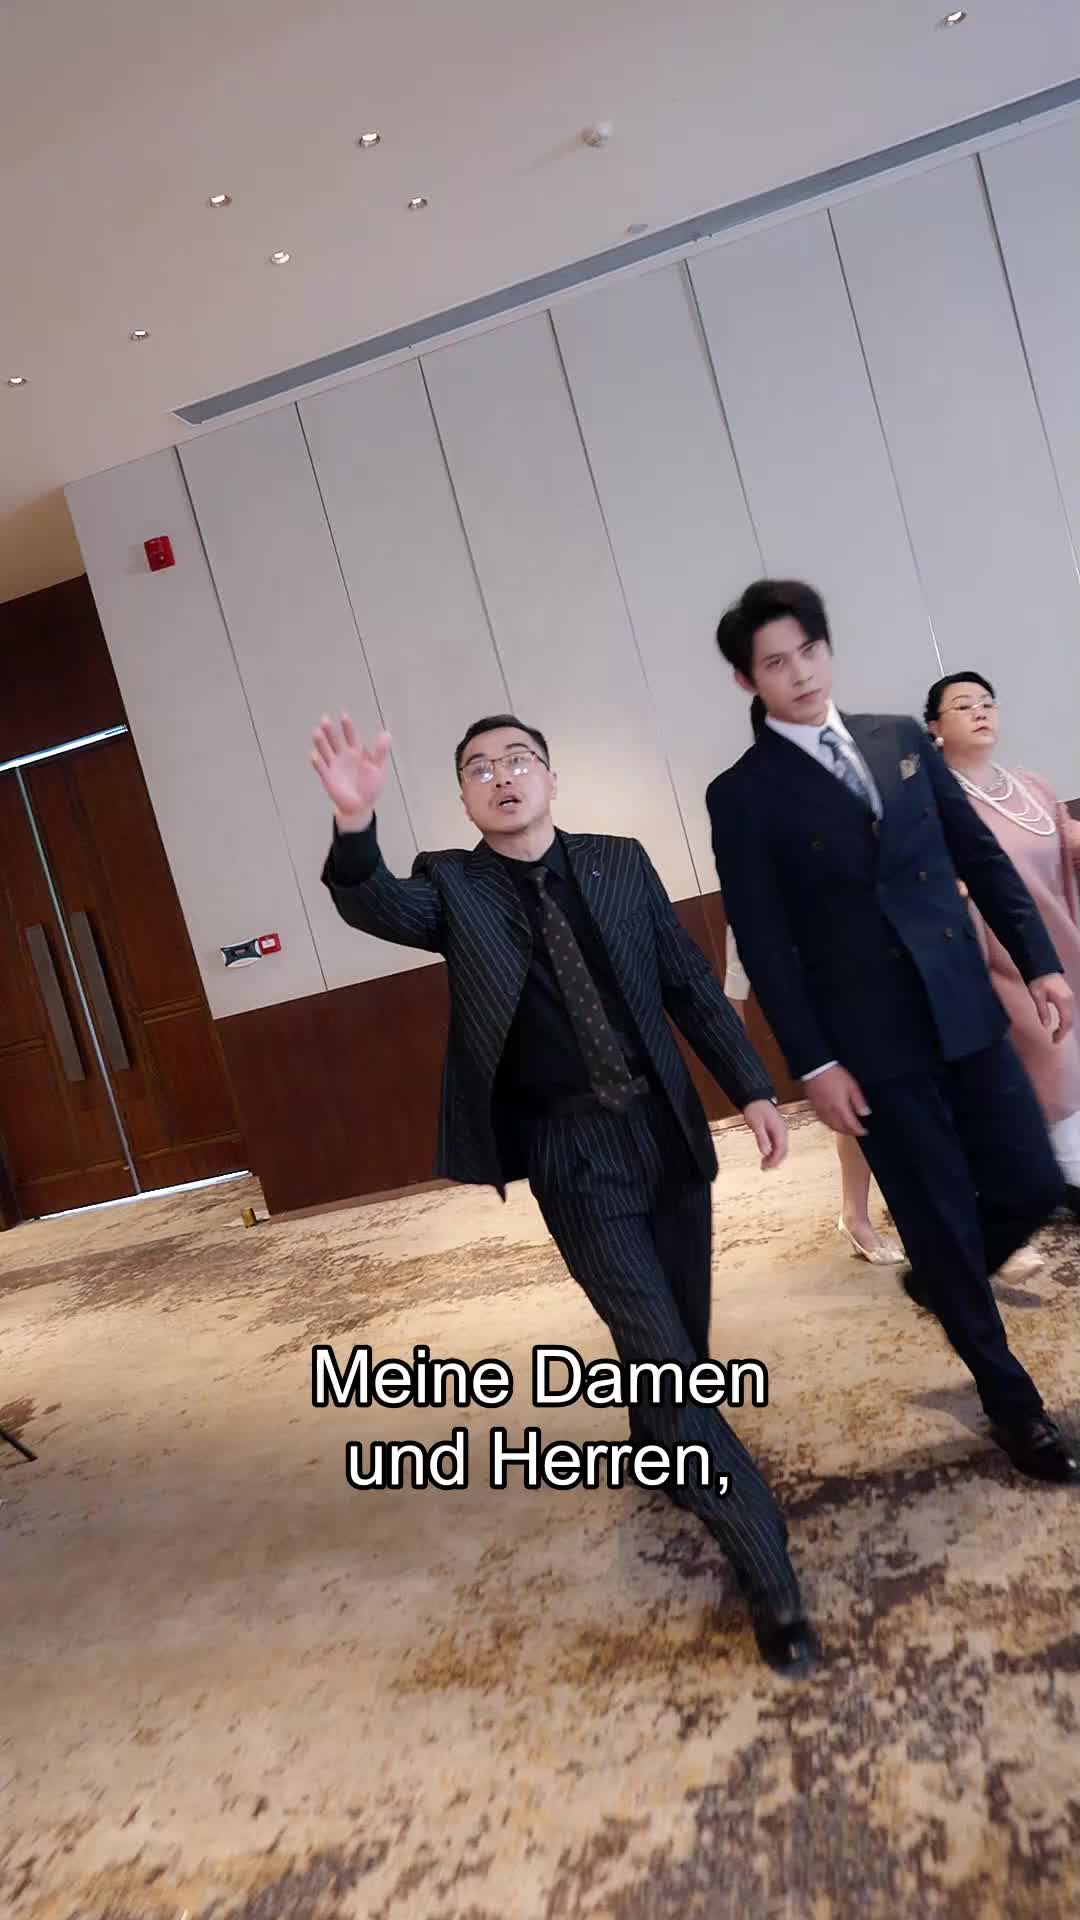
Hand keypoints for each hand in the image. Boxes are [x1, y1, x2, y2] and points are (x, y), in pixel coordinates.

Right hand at [310, 713, 390, 827]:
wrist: (361, 806)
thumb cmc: (370, 786)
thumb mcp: (378, 768)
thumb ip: (380, 752)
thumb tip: (386, 734)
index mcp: (356, 752)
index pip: (350, 735)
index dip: (347, 726)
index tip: (343, 715)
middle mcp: (343, 756)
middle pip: (335, 740)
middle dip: (330, 730)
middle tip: (325, 719)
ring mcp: (334, 765)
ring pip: (325, 751)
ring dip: (321, 742)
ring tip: (316, 731)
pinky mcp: (327, 777)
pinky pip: (321, 767)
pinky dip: (317, 761)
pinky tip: (314, 754)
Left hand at [743, 1099, 787, 1170]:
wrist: (755, 1098)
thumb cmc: (755, 1109)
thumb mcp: (756, 1125)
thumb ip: (762, 1138)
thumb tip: (766, 1153)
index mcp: (780, 1130)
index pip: (781, 1150)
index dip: (775, 1161)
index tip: (766, 1167)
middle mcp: (782, 1131)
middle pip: (783, 1151)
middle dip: (775, 1161)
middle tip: (764, 1168)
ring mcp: (780, 1130)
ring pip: (781, 1148)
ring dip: (774, 1157)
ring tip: (764, 1164)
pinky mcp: (776, 1130)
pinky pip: (777, 1144)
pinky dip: (772, 1151)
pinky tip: (765, 1154)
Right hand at [803, 1064, 870, 1136]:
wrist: (815, 1069)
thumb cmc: (833, 1075)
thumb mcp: (852, 1086)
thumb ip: (859, 1101)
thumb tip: (865, 1112)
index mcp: (840, 1108)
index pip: (851, 1125)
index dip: (859, 1130)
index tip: (864, 1132)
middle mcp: (830, 1113)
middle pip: (841, 1129)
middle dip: (850, 1132)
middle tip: (857, 1131)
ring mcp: (821, 1111)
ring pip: (831, 1127)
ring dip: (840, 1130)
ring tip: (847, 1128)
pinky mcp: (815, 1108)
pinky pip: (824, 1122)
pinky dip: (831, 1125)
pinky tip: (834, 1122)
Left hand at [1029, 973, 1074, 1044]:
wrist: (1041, 966)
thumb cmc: (1038, 980)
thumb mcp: (1037, 996)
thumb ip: (1042, 1011)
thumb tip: (1046, 1026)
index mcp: (1063, 1000)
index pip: (1066, 1022)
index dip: (1061, 1033)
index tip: (1054, 1041)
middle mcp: (1069, 999)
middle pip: (1070, 1020)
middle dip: (1063, 1032)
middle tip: (1054, 1040)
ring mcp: (1069, 997)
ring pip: (1071, 1016)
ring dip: (1064, 1026)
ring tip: (1055, 1034)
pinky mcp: (1067, 995)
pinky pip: (1069, 1011)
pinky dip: (1065, 1019)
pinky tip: (1058, 1023)